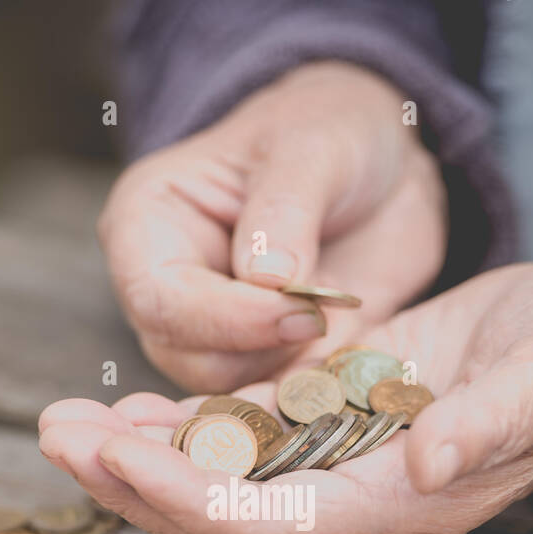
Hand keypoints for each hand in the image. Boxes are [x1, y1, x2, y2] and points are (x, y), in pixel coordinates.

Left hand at [38, 262, 532, 533]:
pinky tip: (124, 404)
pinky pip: (237, 437)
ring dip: (138, 453)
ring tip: (64, 422)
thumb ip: (486, 428)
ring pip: (217, 476)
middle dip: (136, 481)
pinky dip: (178, 423)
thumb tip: (425, 469)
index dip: (194, 501)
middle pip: (223, 513)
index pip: (274, 526)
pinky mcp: (326, 421)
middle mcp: (352, 498)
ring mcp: (333, 462)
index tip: (121, 459)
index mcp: (397, 506)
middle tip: (56, 436)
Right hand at [97, 60, 447, 393]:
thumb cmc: (330, 130)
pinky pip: (281, 403)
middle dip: (261, 352)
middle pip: (188, 360)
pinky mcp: (267, 368)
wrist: (384, 167)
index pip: (160, 300)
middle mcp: (169, 293)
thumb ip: (286, 207)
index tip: (299, 312)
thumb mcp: (313, 144)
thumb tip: (267, 279)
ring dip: (292, 375)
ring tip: (340, 326)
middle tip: (325, 320)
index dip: (226, 318)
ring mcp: (216, 338)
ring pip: (233, 393)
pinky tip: (352, 359)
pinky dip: (318, 393)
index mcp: (148, 228)